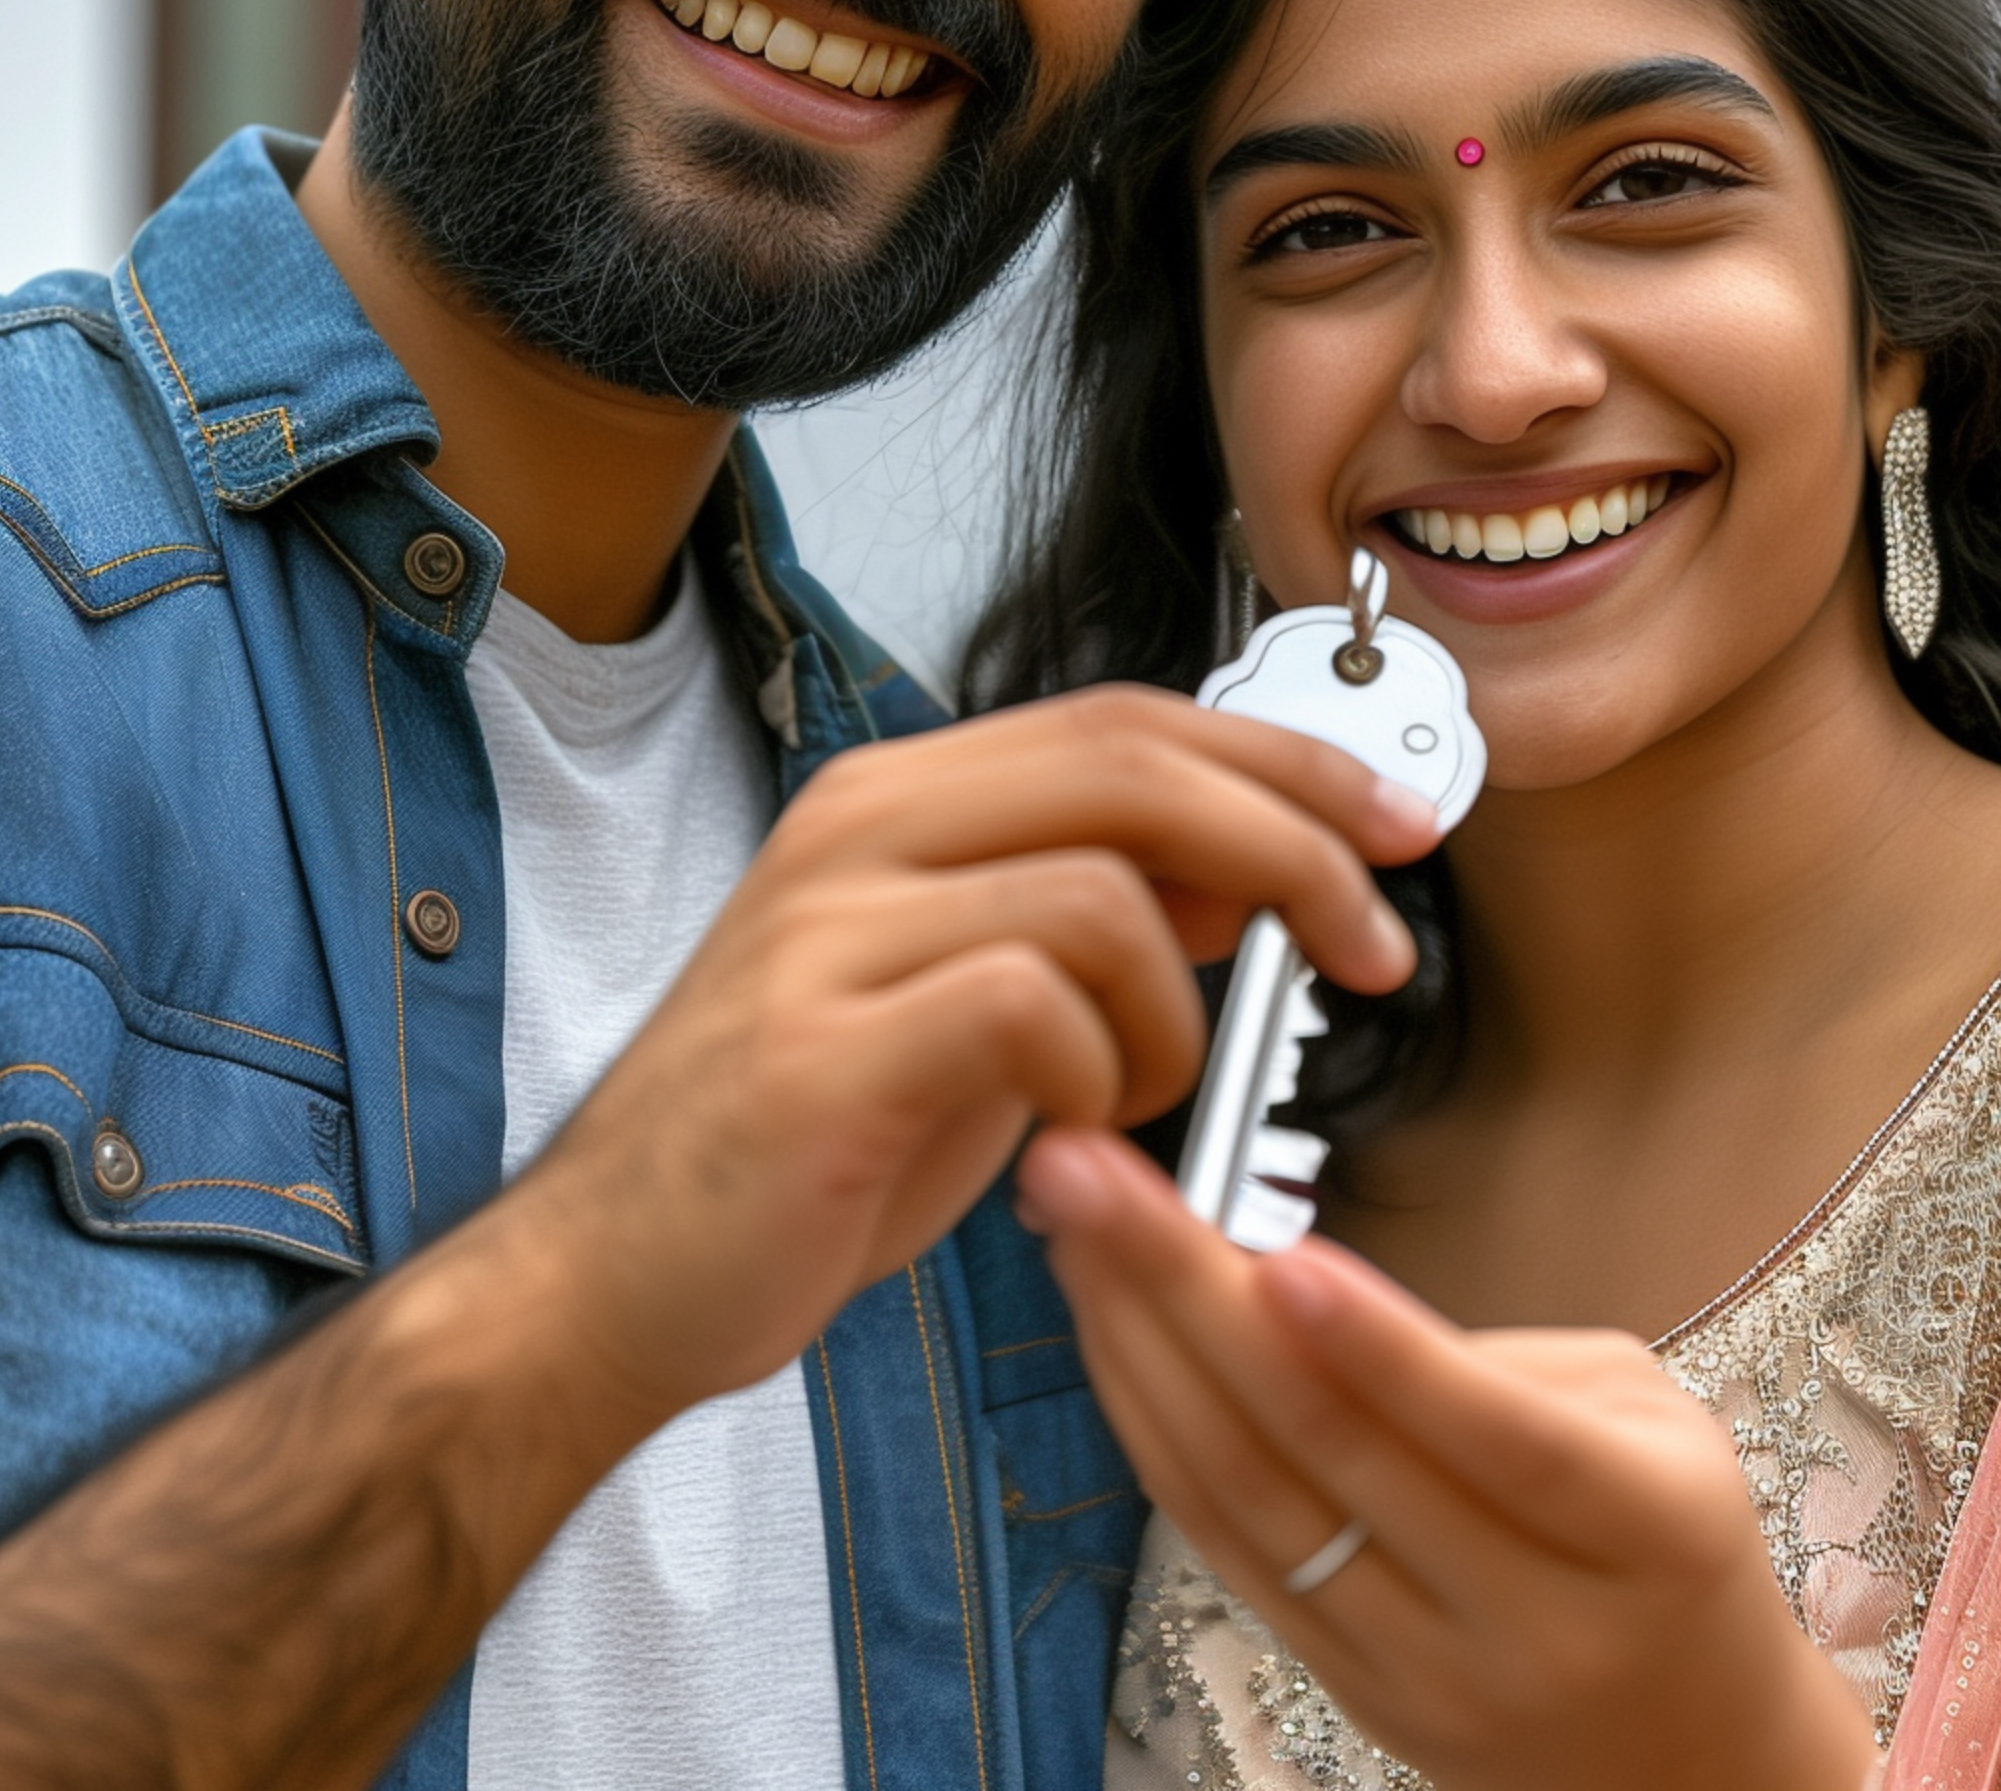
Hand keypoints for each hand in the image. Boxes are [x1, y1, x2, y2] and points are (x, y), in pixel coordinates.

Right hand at [492, 691, 1431, 1422]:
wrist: (607, 1279)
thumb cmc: (797, 1153)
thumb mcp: (965, 1003)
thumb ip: (1086, 919)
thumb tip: (1246, 866)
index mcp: (895, 804)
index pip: (1128, 721)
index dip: (1284, 762)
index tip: (1393, 826)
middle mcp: (857, 833)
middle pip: (1135, 767)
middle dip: (1297, 847)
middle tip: (1375, 946)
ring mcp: (829, 932)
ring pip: (1102, 892)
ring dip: (1175, 1017)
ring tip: (1132, 1101)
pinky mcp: (827, 1047)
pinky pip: (1034, 1004)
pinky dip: (1097, 1074)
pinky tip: (1069, 1132)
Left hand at [1019, 1128, 1872, 1790]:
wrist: (1686, 1752)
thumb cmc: (1668, 1553)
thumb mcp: (1653, 1424)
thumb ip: (1501, 1365)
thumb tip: (1310, 1301)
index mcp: (1644, 1530)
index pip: (1499, 1437)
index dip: (1382, 1348)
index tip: (1277, 1253)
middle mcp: (1529, 1621)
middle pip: (1332, 1454)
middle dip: (1191, 1297)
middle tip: (1094, 1180)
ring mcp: (1427, 1673)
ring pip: (1252, 1504)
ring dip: (1142, 1352)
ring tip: (1073, 1230)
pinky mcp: (1348, 1692)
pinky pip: (1228, 1551)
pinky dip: (1157, 1433)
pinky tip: (1111, 1336)